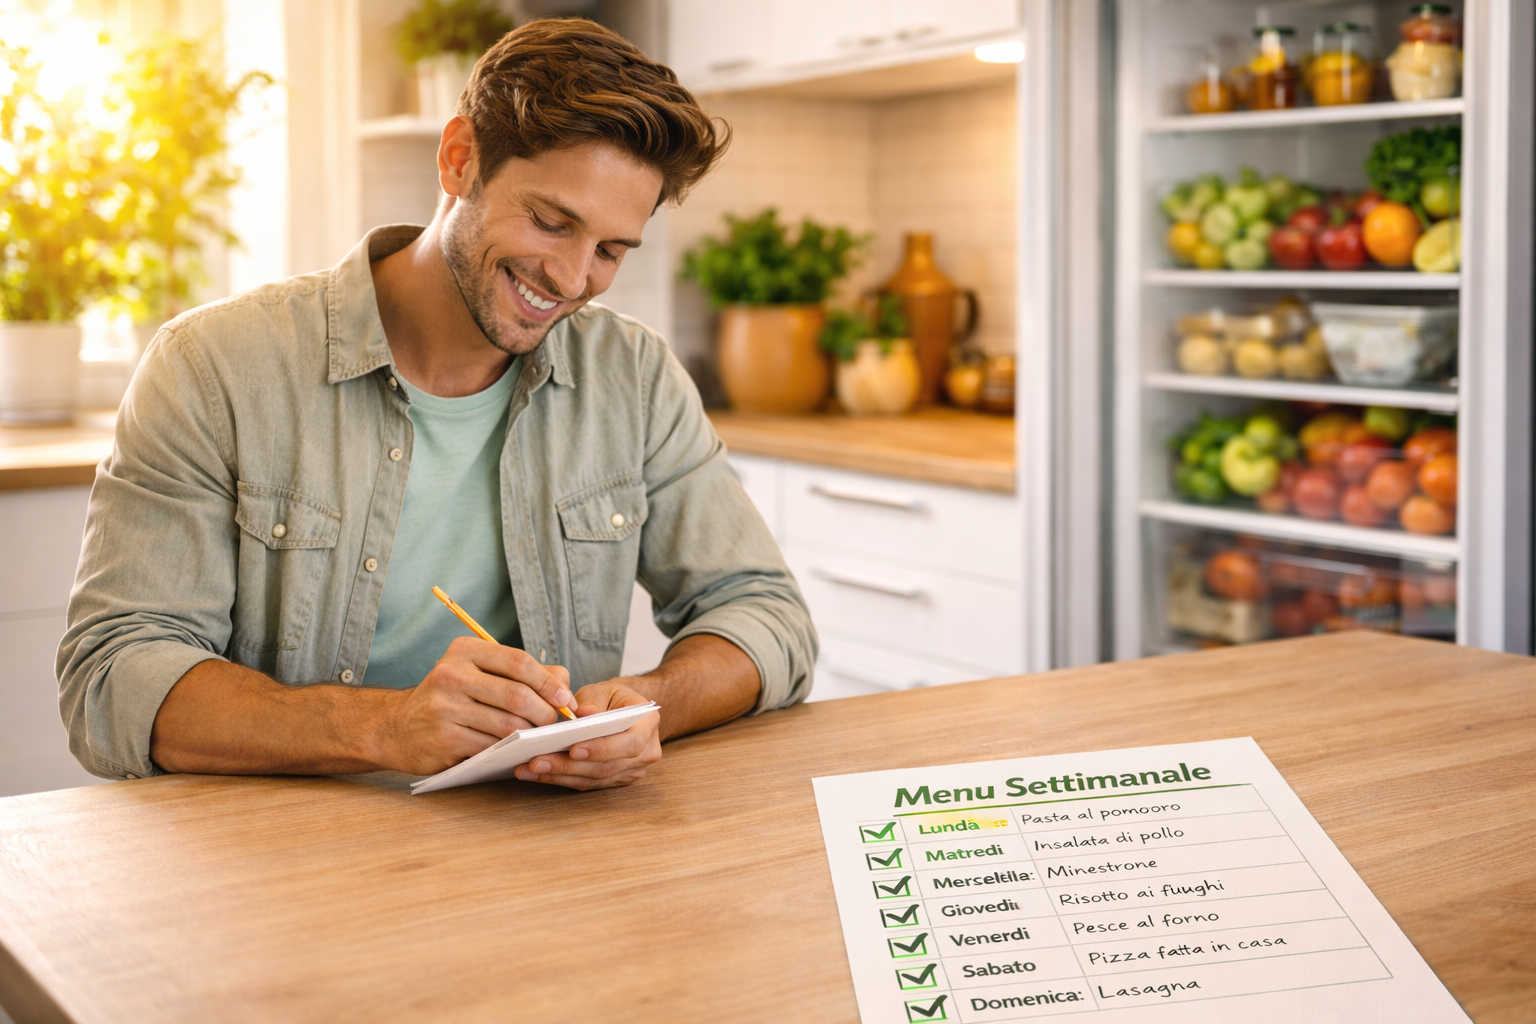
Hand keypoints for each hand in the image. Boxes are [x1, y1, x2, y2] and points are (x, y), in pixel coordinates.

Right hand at [370, 637, 576, 775]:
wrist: (398, 727)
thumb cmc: (451, 697)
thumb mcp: (479, 673)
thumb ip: (524, 673)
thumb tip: (564, 686)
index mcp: (465, 650)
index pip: (518, 661)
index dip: (548, 682)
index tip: (565, 700)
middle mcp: (451, 674)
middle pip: (517, 694)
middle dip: (545, 713)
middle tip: (555, 724)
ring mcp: (445, 707)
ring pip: (508, 725)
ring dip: (531, 735)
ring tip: (539, 738)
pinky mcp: (444, 738)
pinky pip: (492, 746)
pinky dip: (510, 751)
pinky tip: (516, 751)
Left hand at [512, 679, 661, 790]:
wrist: (626, 711)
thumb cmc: (614, 698)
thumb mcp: (606, 689)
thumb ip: (594, 701)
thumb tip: (582, 714)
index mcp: (648, 725)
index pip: (630, 743)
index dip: (602, 748)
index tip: (573, 749)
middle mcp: (645, 753)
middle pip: (607, 767)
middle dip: (569, 766)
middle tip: (536, 762)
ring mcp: (631, 771)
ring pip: (594, 779)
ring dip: (559, 776)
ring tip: (529, 769)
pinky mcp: (614, 781)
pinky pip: (587, 784)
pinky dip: (560, 779)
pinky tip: (536, 774)